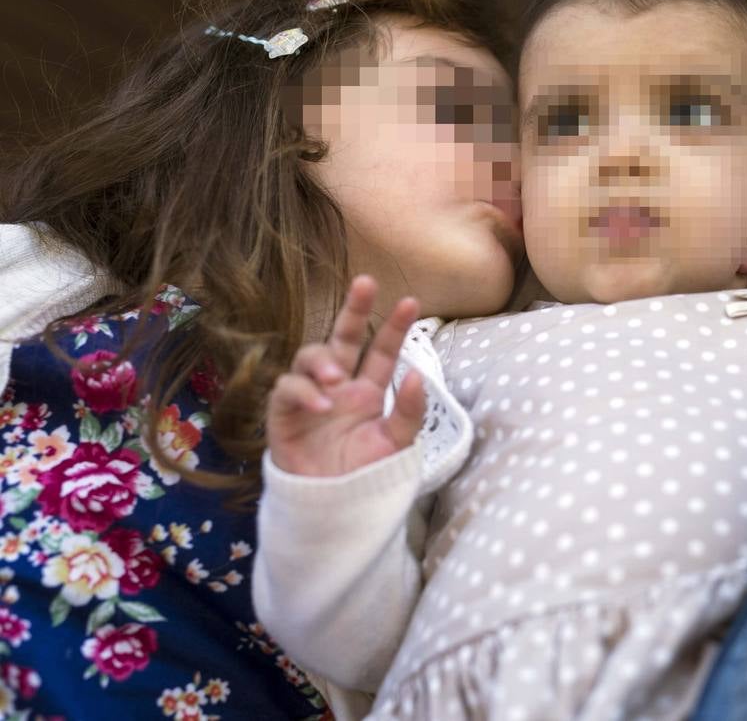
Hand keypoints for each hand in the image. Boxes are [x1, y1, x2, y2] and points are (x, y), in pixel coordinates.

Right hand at [266, 275, 425, 476]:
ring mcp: (310, 397)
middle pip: (343, 338)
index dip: (393, 327)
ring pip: (310, 356)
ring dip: (323, 360)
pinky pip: (287, 389)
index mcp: (368, 390)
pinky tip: (322, 404)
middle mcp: (339, 386)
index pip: (381, 351)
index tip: (410, 301)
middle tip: (366, 283)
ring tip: (337, 378)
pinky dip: (304, 392)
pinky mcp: (283, 414)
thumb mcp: (397, 444)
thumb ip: (410, 411)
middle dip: (354, 309)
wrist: (333, 509)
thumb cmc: (364, 475)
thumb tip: (419, 373)